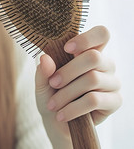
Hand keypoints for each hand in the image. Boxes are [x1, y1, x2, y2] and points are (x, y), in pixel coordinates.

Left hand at [34, 25, 121, 146]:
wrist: (56, 122)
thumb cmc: (51, 95)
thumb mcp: (42, 82)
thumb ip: (44, 70)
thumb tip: (45, 58)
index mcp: (89, 51)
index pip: (101, 33)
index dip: (86, 38)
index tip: (66, 48)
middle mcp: (105, 64)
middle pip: (94, 57)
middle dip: (68, 71)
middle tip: (52, 83)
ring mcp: (112, 82)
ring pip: (92, 79)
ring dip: (67, 93)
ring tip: (53, 104)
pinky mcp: (115, 101)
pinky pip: (94, 100)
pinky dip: (73, 108)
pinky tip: (61, 115)